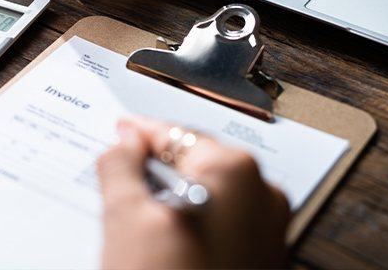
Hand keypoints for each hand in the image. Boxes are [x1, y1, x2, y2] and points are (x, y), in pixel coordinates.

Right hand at [97, 116, 289, 268]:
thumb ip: (120, 164)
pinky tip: (159, 240)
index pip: (176, 134)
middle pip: (195, 163)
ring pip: (207, 195)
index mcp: (236, 173)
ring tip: (133, 211)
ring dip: (170, 196)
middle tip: (119, 170)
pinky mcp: (261, 262)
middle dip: (156, 167)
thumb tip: (124, 142)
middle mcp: (263, 198)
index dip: (140, 132)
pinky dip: (190, 222)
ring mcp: (268, 233)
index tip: (121, 131)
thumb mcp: (125, 217)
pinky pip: (220, 224)